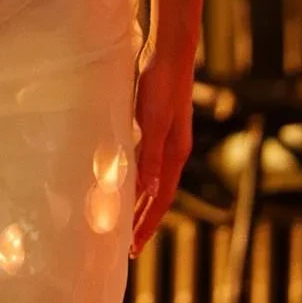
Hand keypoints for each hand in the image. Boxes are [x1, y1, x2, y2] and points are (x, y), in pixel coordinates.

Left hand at [129, 43, 195, 253]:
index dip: (147, 224)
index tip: (133, 248)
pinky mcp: (156, 126)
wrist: (170, 54)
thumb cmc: (162, 86)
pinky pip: (146, 163)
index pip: (161, 199)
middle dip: (144, 220)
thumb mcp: (154, 123)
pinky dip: (137, 179)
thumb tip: (149, 192)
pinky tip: (126, 180)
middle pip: (158, 194)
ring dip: (140, 202)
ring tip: (126, 220)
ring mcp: (166, 139)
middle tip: (129, 246)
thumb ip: (151, 156)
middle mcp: (173, 151)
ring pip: (152, 180)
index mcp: (175, 154)